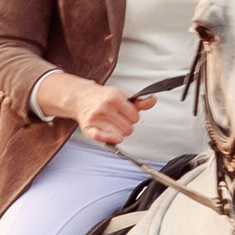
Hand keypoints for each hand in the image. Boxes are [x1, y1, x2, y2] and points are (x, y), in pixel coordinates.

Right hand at [41, 72, 157, 147]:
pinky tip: (113, 137)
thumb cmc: (103, 97)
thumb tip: (152, 100)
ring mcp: (96, 118)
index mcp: (114, 98)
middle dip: (126, 125)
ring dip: (119, 133)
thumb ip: (139, 101)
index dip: (133, 116)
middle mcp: (105, 108)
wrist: (82, 98)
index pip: (135, 116)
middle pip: (128, 128)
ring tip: (113, 124)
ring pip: (119, 135)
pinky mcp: (89, 128)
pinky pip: (102, 138)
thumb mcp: (122, 95)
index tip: (127, 113)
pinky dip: (110, 139)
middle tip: (119, 119)